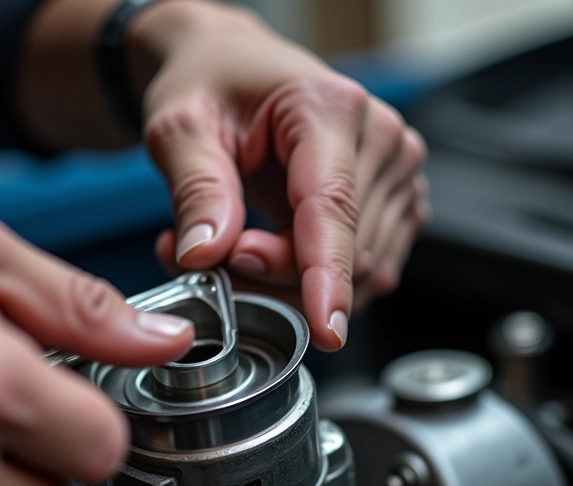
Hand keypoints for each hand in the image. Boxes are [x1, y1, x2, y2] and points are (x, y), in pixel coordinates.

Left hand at [131, 1, 427, 349]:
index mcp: (329, 108)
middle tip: (206, 260)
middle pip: (342, 250)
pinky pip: (364, 269)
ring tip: (227, 250)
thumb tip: (207, 254)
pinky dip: (313, 280)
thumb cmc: (210, 84)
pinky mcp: (392, 201)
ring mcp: (393, 172)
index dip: (327, 277)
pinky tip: (267, 254)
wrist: (230, 68)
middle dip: (273, 277)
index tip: (325, 330)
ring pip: (357, 270)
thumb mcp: (179, 127)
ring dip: (288, 284)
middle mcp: (378, 138)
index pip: (333, 209)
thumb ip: (196, 190)